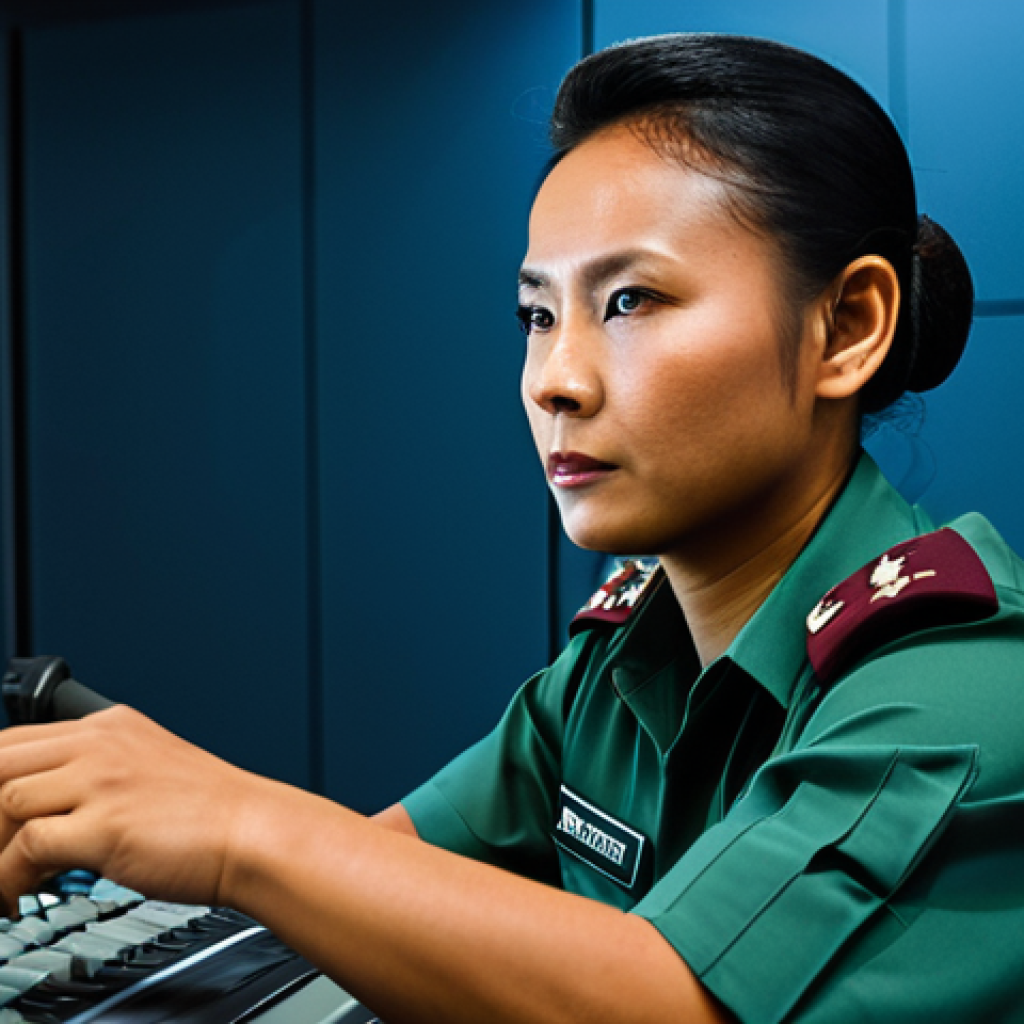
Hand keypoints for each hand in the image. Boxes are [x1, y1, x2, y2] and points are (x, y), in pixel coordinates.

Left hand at [0, 705, 263, 912]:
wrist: (254, 831)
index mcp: (112, 726)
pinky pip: (26, 848)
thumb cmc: (211, 812)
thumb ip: (98, 777)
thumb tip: (46, 813)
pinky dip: (9, 879)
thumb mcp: (148, 770)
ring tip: (7, 882)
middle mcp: (103, 745)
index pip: (16, 740)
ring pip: (4, 801)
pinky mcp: (106, 824)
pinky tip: (21, 895)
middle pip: (0, 762)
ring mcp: (104, 781)